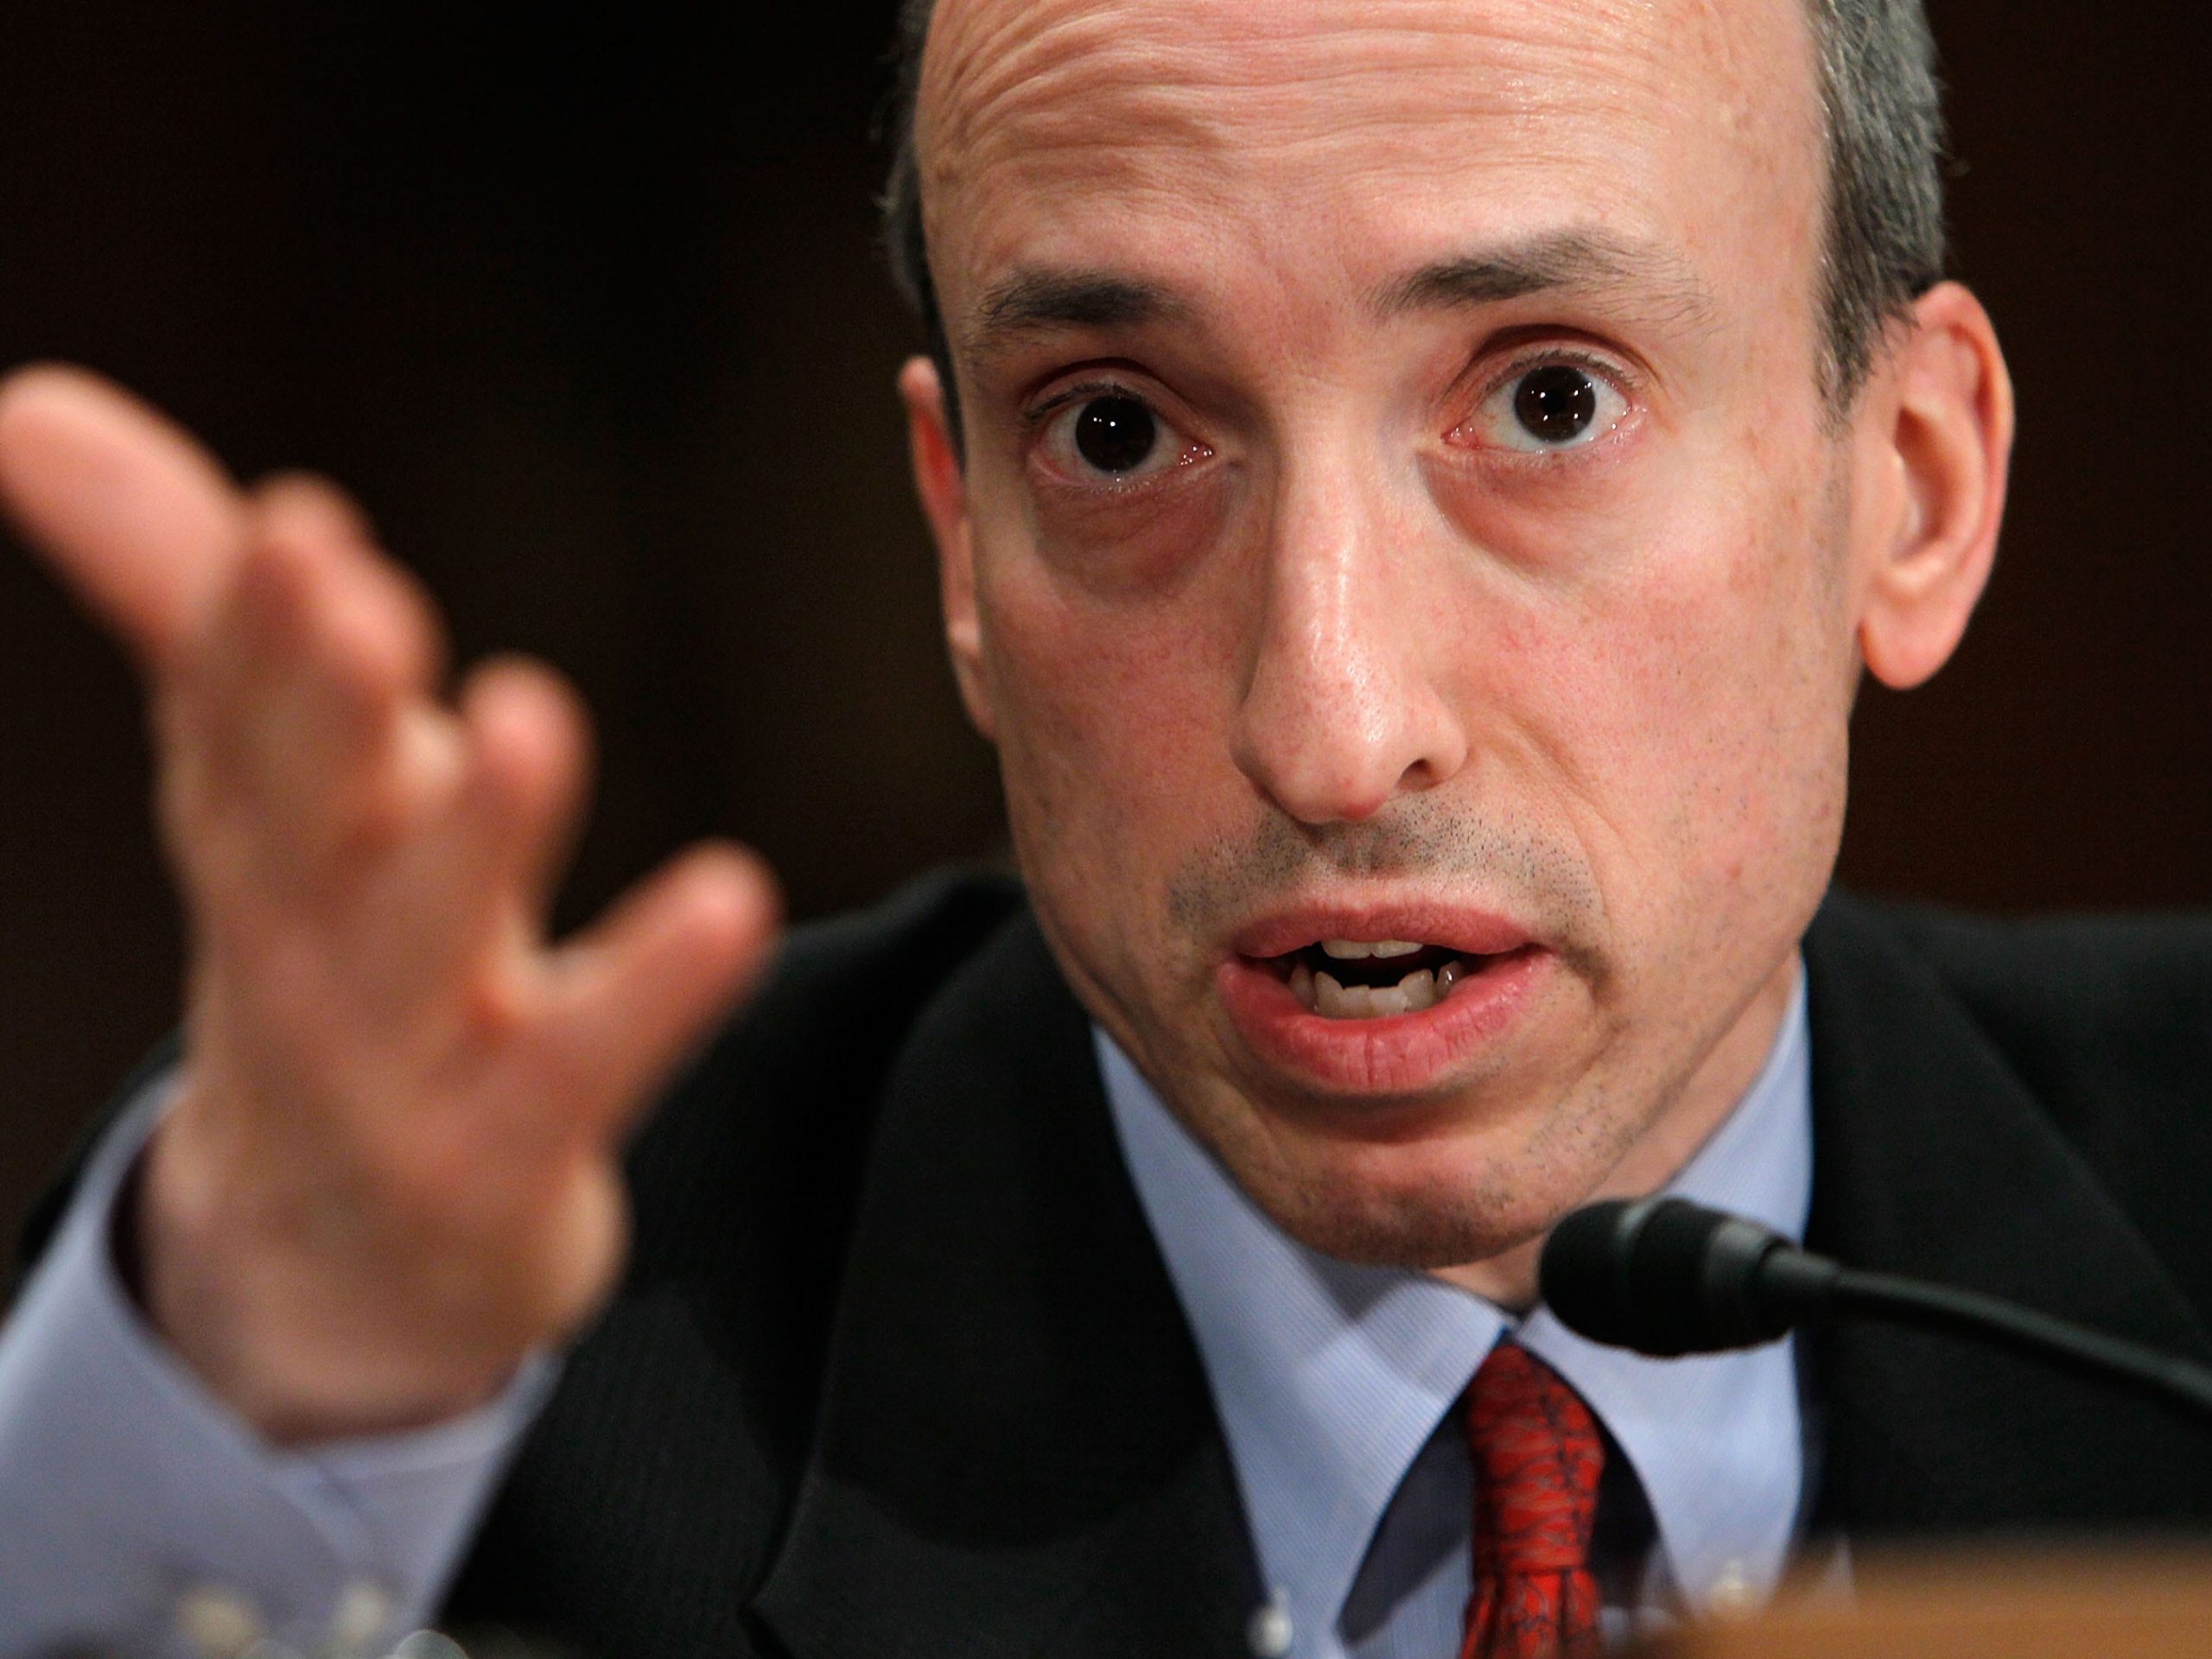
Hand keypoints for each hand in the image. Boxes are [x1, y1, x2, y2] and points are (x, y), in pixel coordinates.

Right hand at [0, 366, 778, 1441]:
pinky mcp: (505, 1151)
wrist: (339, 1257)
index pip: (232, 718)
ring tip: (524, 719)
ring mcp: (397, 1062)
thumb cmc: (328, 958)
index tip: (299, 525)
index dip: (252, 627)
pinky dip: (652, 991)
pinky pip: (584, 1066)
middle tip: (353, 595)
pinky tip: (734, 900)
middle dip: (319, 707)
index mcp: (257, 832)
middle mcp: (305, 940)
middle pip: (301, 817)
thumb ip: (183, 597)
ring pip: (423, 942)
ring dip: (472, 834)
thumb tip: (25, 402)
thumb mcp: (261, 779)